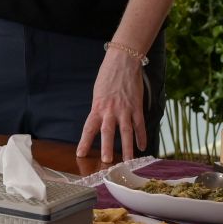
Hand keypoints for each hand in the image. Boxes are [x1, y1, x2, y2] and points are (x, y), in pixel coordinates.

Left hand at [77, 48, 147, 162]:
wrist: (123, 61)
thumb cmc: (108, 76)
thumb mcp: (98, 93)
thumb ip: (99, 109)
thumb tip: (100, 124)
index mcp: (97, 107)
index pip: (89, 128)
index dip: (84, 142)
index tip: (80, 154)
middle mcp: (110, 110)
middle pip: (107, 132)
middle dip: (107, 147)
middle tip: (106, 161)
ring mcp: (125, 109)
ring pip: (126, 132)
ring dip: (127, 148)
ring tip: (128, 161)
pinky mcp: (137, 107)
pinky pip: (140, 125)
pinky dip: (141, 137)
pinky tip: (142, 147)